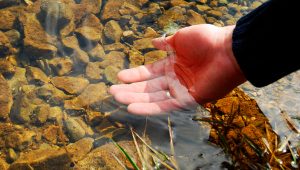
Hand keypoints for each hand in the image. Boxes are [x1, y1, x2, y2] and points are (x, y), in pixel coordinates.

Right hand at [109, 24, 245, 114]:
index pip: (149, 72)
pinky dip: (149, 108)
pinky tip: (132, 107)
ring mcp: (180, 90)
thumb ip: (167, 43)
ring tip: (117, 99)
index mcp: (172, 64)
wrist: (228, 50)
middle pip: (148, 86)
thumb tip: (153, 42)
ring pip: (153, 97)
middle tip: (112, 91)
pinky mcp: (188, 100)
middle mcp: (174, 79)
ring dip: (135, 98)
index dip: (134, 75)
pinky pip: (165, 105)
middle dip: (130, 89)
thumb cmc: (206, 40)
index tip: (119, 76)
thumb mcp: (181, 37)